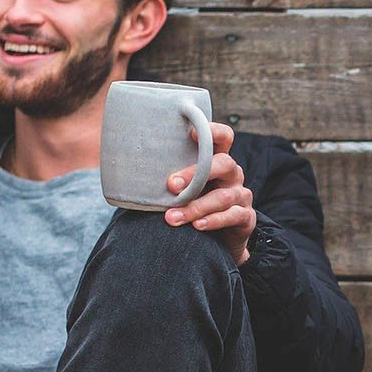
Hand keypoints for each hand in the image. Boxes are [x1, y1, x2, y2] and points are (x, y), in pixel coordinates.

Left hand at [166, 122, 254, 264]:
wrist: (220, 240)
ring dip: (195, 207)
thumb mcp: (183, 188)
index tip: (191, 133)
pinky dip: (213, 220)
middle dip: (195, 174)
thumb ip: (168, 178)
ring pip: (222, 196)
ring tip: (172, 217)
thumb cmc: (194, 205)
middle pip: (223, 164)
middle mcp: (232, 174)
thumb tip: (124, 170)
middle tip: (170, 185)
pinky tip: (197, 226)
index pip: (223, 137)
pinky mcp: (246, 217)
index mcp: (217, 160)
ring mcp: (241, 195)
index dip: (212, 131)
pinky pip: (233, 216)